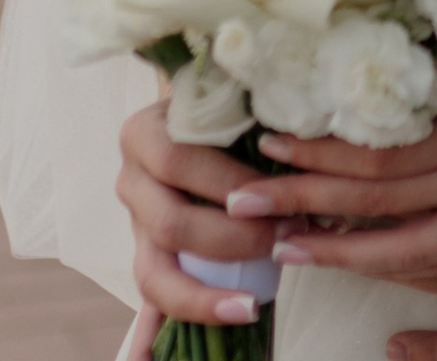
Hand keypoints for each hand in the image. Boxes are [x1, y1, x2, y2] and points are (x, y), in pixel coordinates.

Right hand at [115, 99, 277, 329]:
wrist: (198, 110)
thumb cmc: (228, 103)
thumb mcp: (234, 99)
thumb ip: (257, 116)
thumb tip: (305, 139)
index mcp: (145, 134)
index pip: (179, 161)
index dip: (229, 183)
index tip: (279, 196)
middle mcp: (131, 181)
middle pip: (171, 224)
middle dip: (232, 239)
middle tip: (284, 239)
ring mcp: (134, 226)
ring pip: (155, 273)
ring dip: (203, 297)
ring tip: (249, 307)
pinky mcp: (147, 258)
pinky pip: (146, 304)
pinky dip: (145, 340)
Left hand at [241, 0, 436, 283]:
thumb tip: (372, 28)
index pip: (382, 146)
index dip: (319, 148)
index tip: (267, 139)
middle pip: (379, 199)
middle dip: (303, 199)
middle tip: (239, 197)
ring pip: (404, 246)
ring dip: (336, 245)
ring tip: (280, 242)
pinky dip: (392, 260)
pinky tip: (355, 254)